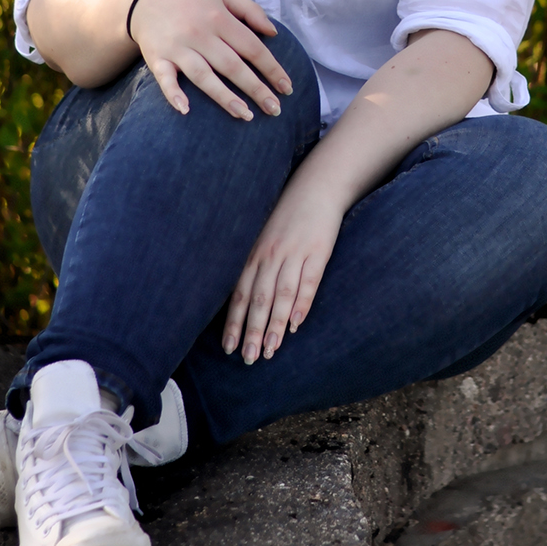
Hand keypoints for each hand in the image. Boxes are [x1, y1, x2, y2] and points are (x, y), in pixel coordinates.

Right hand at [129, 0, 292, 119]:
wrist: (145, 1)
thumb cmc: (191, 1)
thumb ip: (250, 10)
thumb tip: (273, 34)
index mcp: (218, 17)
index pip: (251, 46)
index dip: (271, 68)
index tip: (287, 87)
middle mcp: (199, 33)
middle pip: (232, 65)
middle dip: (256, 88)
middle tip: (275, 110)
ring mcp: (178, 48)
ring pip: (203, 76)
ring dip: (225, 97)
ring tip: (246, 115)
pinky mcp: (158, 59)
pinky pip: (165, 79)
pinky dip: (174, 94)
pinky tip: (186, 110)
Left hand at [222, 179, 343, 363]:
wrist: (317, 187)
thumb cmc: (287, 216)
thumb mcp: (263, 237)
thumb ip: (254, 266)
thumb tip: (242, 301)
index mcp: (255, 253)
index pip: (239, 293)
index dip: (233, 321)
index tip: (229, 348)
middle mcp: (271, 254)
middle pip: (259, 298)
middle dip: (252, 330)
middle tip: (249, 358)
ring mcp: (295, 253)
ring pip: (282, 294)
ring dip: (275, 324)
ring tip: (271, 350)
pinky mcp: (318, 251)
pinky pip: (308, 281)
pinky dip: (302, 303)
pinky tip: (296, 323)